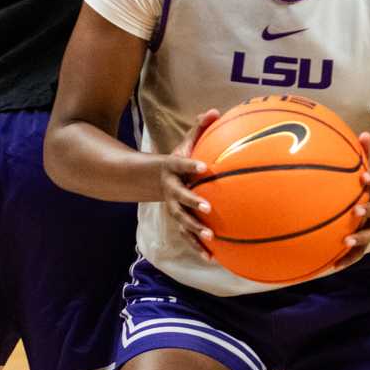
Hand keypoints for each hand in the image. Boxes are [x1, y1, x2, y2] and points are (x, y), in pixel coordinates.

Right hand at [160, 109, 221, 261]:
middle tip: (208, 207)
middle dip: (193, 203)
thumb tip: (215, 111)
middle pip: (180, 198)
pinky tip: (212, 258)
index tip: (203, 167)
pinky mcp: (179, 221)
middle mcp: (171, 190)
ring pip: (182, 221)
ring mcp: (173, 207)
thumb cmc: (179, 160)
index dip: (190, 165)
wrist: (155, 180)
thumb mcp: (186, 143)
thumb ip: (199, 128)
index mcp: (172, 168)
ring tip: (210, 237)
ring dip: (195, 230)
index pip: (180, 165)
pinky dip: (198, 247)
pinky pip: (188, 236)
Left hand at [327, 134, 369, 272]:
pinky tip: (331, 266)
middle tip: (356, 210)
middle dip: (367, 211)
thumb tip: (363, 132)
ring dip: (359, 238)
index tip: (363, 177)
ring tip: (345, 241)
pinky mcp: (368, 239)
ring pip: (369, 234)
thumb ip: (367, 153)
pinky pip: (359, 252)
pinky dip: (347, 259)